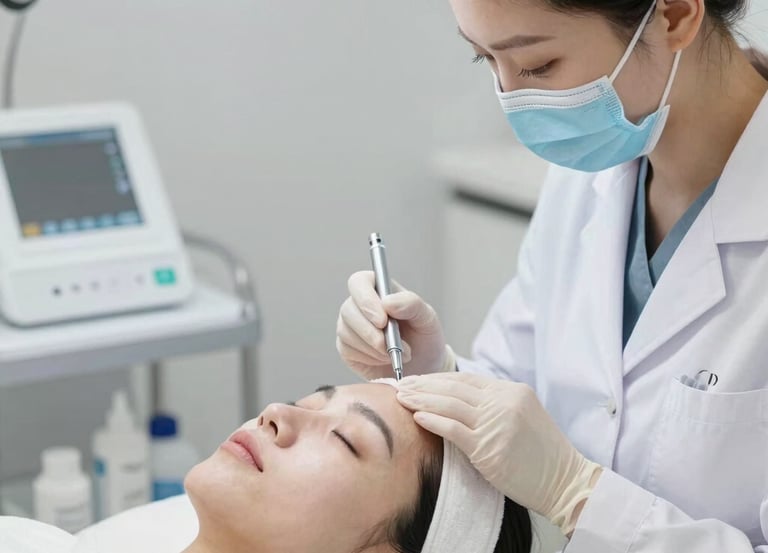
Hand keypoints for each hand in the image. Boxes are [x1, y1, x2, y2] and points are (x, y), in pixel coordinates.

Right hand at [336, 271, 448, 379]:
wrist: (422, 365)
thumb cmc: (423, 337)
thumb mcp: (427, 318)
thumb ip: (411, 304)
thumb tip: (387, 302)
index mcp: (379, 289)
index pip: (359, 282)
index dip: (366, 300)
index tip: (383, 320)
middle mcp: (360, 305)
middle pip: (348, 310)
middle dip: (369, 331)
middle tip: (390, 346)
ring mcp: (350, 326)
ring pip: (347, 332)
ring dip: (374, 348)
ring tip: (397, 353)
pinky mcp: (346, 347)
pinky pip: (348, 350)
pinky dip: (370, 358)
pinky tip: (384, 358)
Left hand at [396, 372, 601, 534]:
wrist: (566, 481)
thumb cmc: (542, 454)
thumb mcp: (522, 416)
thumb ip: (494, 404)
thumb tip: (457, 399)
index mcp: (512, 391)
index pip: (466, 379)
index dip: (437, 378)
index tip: (417, 380)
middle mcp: (505, 402)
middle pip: (454, 388)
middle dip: (424, 385)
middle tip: (400, 385)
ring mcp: (497, 423)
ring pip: (450, 404)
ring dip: (421, 399)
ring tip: (401, 398)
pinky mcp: (489, 447)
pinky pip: (453, 429)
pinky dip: (433, 420)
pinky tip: (416, 416)